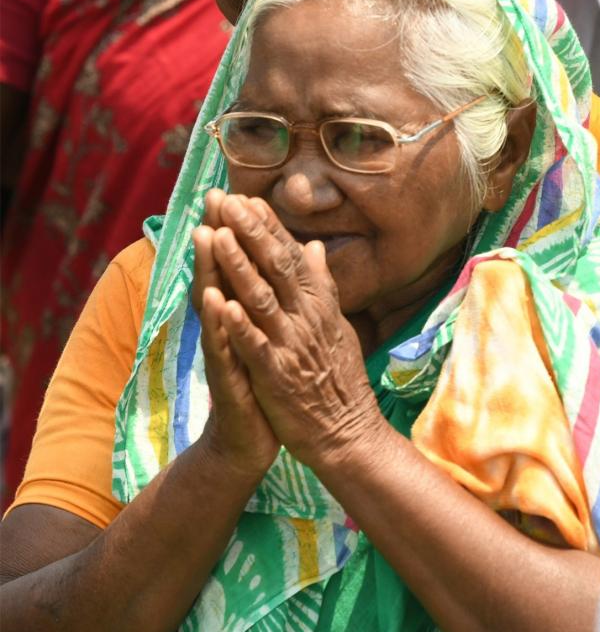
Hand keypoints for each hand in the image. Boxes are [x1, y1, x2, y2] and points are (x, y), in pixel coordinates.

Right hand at [191, 192, 279, 475]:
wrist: (251, 441)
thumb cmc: (264, 386)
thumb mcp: (271, 339)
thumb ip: (273, 302)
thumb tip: (284, 268)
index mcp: (244, 318)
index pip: (240, 269)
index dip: (239, 233)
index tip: (238, 193)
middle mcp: (229, 330)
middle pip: (221, 275)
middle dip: (217, 237)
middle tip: (212, 198)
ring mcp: (226, 353)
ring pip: (216, 306)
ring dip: (210, 271)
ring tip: (207, 236)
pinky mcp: (229, 380)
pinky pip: (224, 348)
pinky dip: (220, 325)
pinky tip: (216, 301)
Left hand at [206, 193, 382, 464]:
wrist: (347, 432)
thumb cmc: (337, 378)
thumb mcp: (336, 325)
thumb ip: (322, 285)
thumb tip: (313, 247)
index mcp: (318, 305)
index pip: (291, 257)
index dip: (268, 228)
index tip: (247, 198)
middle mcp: (306, 318)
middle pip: (276, 268)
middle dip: (250, 233)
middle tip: (226, 201)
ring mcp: (291, 346)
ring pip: (262, 299)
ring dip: (240, 267)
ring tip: (219, 236)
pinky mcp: (277, 375)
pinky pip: (255, 345)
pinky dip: (239, 324)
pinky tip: (220, 303)